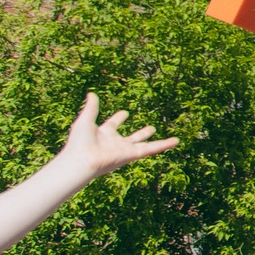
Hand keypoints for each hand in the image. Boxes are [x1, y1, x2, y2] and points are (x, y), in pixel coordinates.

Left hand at [51, 93, 177, 182]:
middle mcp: (115, 143)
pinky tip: (175, 141)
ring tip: (172, 141)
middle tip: (150, 128)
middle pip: (131, 137)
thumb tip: (91, 93)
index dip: (118, 118)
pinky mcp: (131, 155)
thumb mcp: (85, 120)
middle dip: (141, 133)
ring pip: (145, 145)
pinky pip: (150, 149)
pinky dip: (164, 145)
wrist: (81, 160)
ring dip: (158, 142)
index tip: (125, 113)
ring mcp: (124, 150)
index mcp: (103, 134)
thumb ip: (91, 108)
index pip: (113, 125)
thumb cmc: (79, 142)